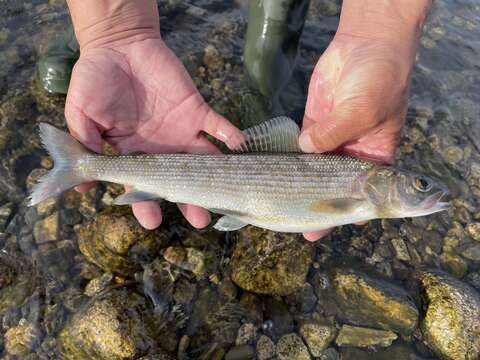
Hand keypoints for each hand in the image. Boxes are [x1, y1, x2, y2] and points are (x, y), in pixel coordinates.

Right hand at [65, 38, 243, 228]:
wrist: (120, 45)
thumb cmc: (95, 79)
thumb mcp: (81, 113)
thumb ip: (84, 144)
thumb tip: (81, 188)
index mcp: (134, 153)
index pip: (142, 186)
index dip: (146, 203)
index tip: (152, 221)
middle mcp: (162, 148)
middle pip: (179, 180)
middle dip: (190, 200)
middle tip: (201, 219)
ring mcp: (182, 131)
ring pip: (202, 161)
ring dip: (215, 176)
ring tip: (226, 194)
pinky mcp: (196, 110)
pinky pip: (218, 126)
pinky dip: (231, 136)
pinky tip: (240, 147)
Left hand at [299, 34, 413, 240]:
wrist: (366, 43)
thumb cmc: (378, 79)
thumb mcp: (361, 111)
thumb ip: (332, 135)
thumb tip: (305, 151)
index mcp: (376, 156)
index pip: (366, 193)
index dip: (353, 211)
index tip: (336, 226)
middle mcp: (354, 151)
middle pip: (337, 187)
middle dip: (322, 206)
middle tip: (307, 230)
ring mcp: (332, 138)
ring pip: (316, 170)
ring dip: (303, 187)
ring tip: (287, 208)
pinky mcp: (314, 123)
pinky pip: (301, 147)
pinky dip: (291, 160)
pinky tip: (278, 177)